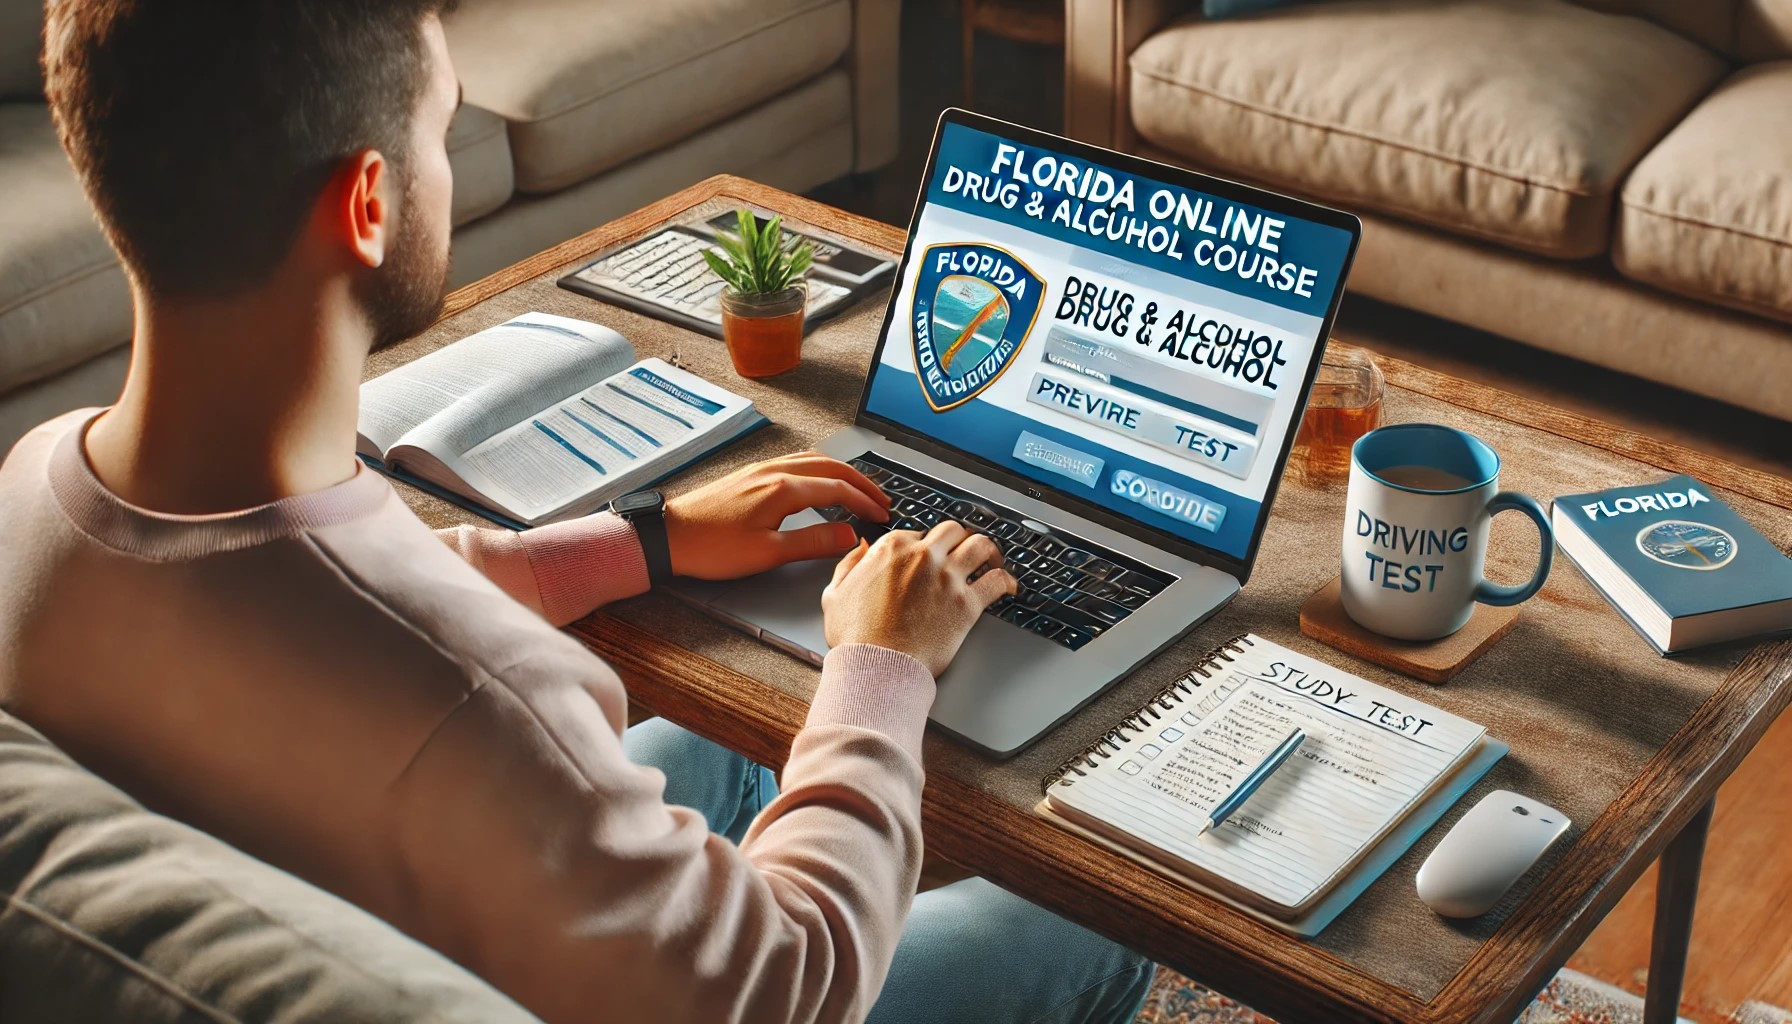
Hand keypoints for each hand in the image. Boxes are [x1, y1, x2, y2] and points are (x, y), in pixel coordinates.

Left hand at [663, 452, 891, 579]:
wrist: (669, 536)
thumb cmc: (712, 547)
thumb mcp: (768, 552)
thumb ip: (813, 542)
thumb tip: (849, 535)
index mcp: (784, 489)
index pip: (838, 489)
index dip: (865, 502)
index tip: (882, 515)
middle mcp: (775, 471)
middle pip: (831, 467)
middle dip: (861, 482)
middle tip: (881, 499)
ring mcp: (761, 470)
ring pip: (813, 460)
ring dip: (840, 472)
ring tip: (857, 488)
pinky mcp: (750, 475)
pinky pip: (795, 462)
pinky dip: (819, 469)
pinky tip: (817, 481)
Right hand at [822, 521, 1017, 677]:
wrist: (877, 667)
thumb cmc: (855, 637)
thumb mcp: (835, 593)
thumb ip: (849, 564)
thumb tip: (861, 548)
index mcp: (892, 548)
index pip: (917, 532)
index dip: (924, 545)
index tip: (929, 555)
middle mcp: (923, 556)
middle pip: (952, 531)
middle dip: (958, 539)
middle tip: (962, 550)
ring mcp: (948, 578)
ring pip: (980, 545)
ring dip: (987, 550)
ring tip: (991, 559)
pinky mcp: (967, 604)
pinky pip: (997, 581)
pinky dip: (1006, 581)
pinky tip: (1008, 585)